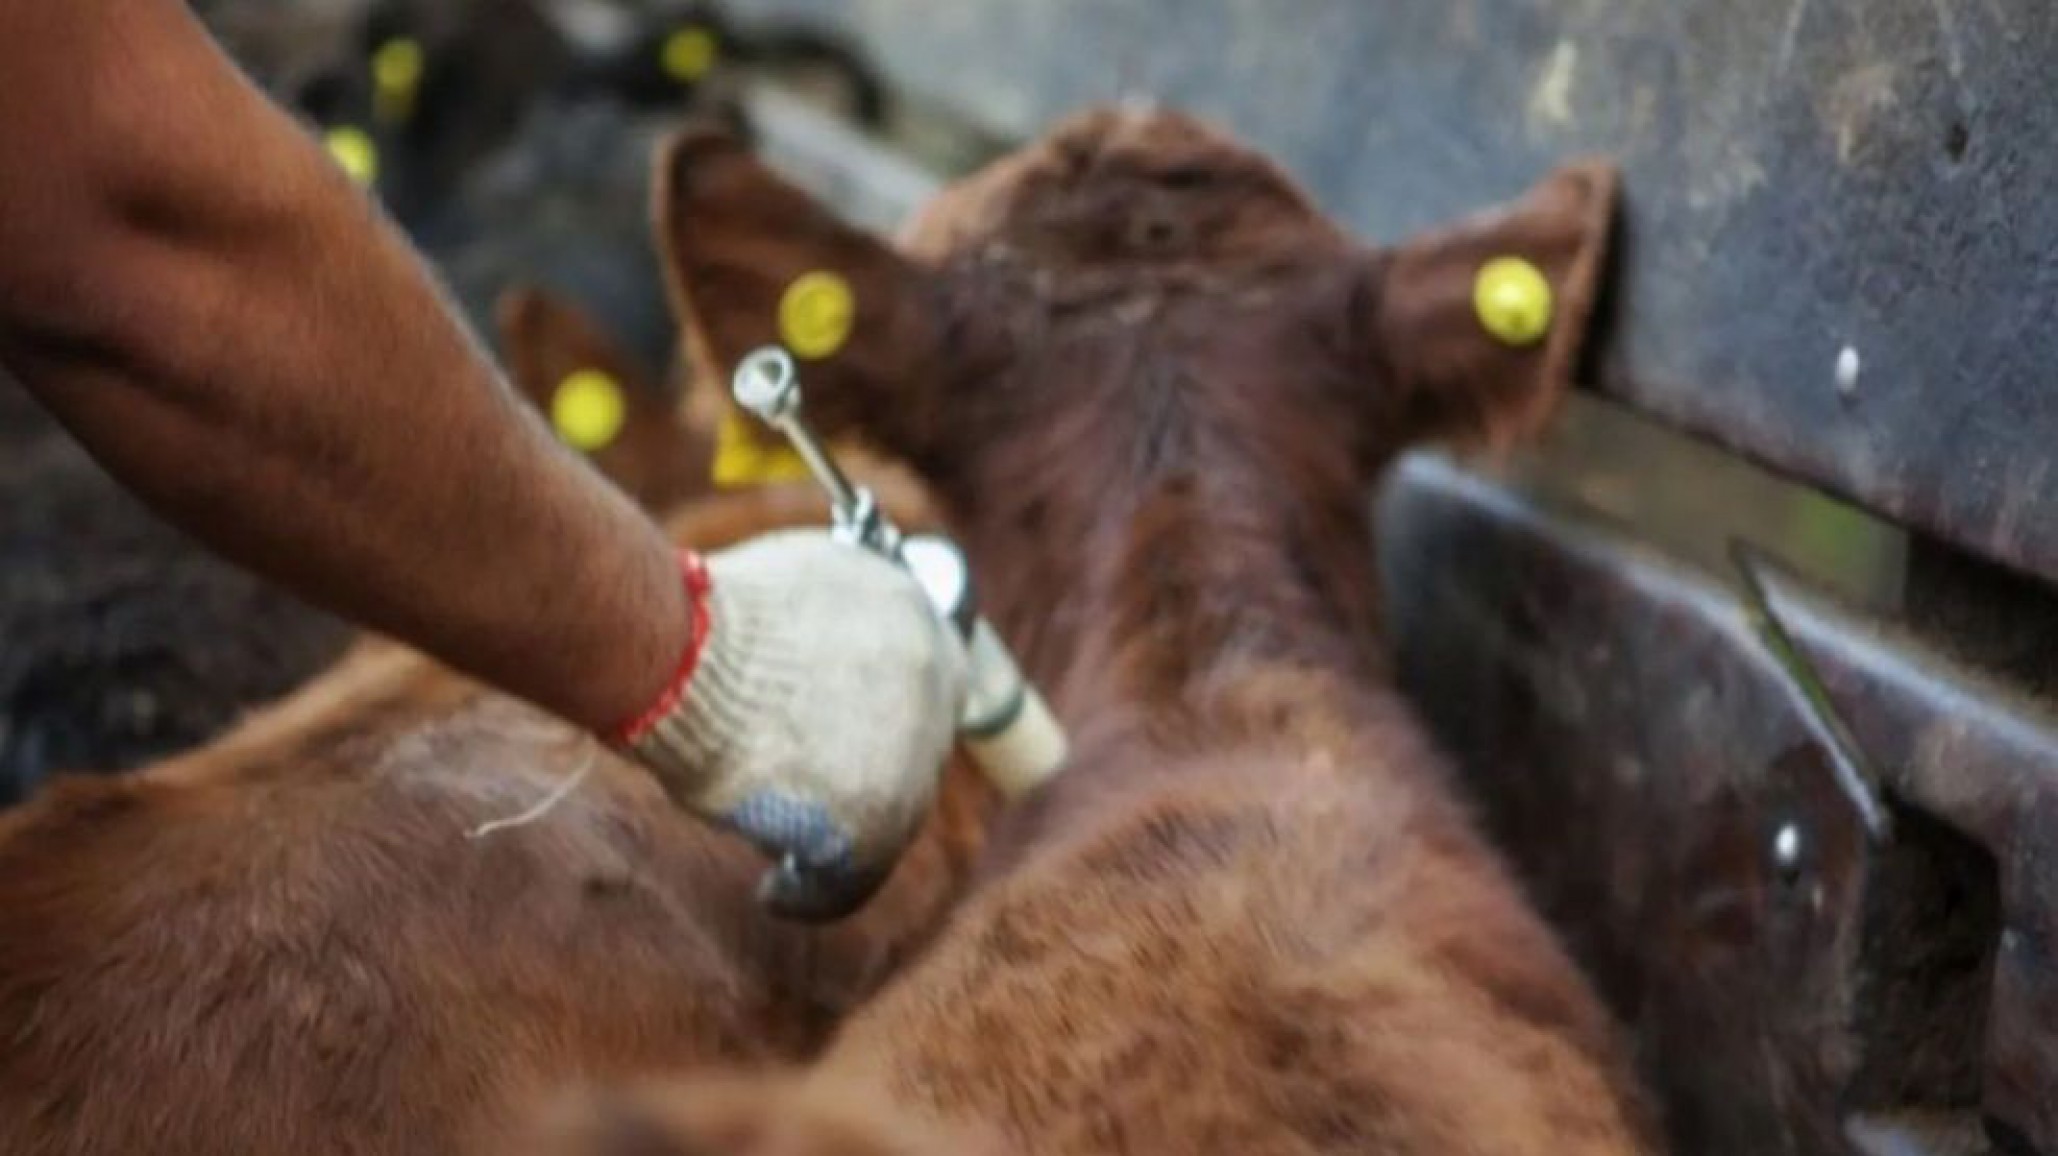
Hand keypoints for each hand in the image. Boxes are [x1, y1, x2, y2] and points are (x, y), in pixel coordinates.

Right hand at [620, 530, 966, 920]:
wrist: (684, 652)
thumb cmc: (702, 621)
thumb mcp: (785, 589)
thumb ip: (820, 624)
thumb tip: (806, 662)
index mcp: (911, 607)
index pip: (924, 676)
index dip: (886, 716)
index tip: (848, 743)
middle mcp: (930, 673)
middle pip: (915, 748)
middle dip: (868, 774)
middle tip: (815, 798)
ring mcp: (914, 748)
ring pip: (891, 812)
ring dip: (843, 835)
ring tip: (784, 859)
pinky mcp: (879, 817)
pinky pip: (855, 876)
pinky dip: (813, 893)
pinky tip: (775, 894)